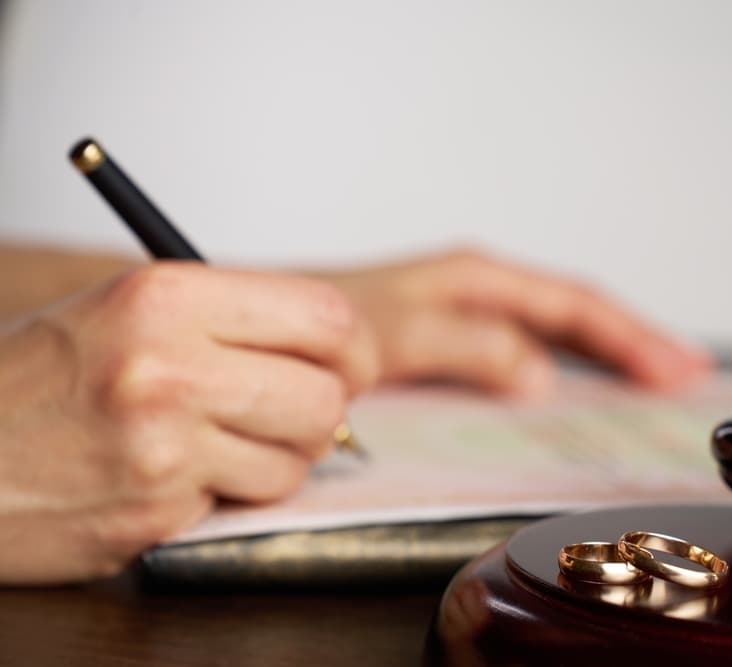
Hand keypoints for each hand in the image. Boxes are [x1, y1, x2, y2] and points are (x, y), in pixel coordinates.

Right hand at [0, 263, 376, 583]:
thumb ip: (232, 321)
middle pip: (326, 394)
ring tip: (213, 445)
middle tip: (287, 412)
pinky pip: (243, 501)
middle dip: (320, 413)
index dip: (352, 348)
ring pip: (297, 459)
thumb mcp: (126, 310)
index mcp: (167, 295)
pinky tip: (173, 476)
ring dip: (272, 460)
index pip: (324, 316)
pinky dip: (224, 494)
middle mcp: (169, 363)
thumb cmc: (37, 380)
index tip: (348, 364)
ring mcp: (163, 442)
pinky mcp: (154, 507)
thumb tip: (336, 351)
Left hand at [327, 249, 711, 395]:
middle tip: (684, 382)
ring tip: (646, 390)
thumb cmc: (316, 322)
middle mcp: (477, 296)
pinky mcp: (444, 352)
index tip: (677, 372)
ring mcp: (463, 323)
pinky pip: (514, 362)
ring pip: (549, 339)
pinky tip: (564, 404)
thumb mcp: (394, 331)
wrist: (255, 331)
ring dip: (597, 362)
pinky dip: (551, 380)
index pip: (574, 306)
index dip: (629, 338)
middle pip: (574, 318)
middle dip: (631, 345)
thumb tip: (540, 374)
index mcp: (476, 281)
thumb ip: (466, 345)